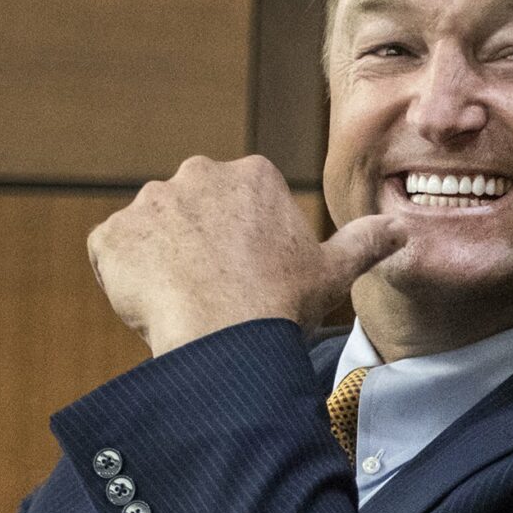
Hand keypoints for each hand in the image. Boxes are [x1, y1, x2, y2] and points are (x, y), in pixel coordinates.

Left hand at [87, 154, 405, 354]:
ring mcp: (147, 203)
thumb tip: (403, 229)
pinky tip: (156, 305)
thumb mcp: (335, 270)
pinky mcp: (110, 235)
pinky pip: (114, 253)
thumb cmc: (282, 302)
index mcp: (251, 175)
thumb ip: (367, 241)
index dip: (246, 241)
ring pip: (153, 231)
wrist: (224, 337)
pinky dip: (128, 277)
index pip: (240, 201)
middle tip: (220, 288)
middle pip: (194, 208)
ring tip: (188, 301)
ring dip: (163, 259)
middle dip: (200, 242)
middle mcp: (195, 174)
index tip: (255, 273)